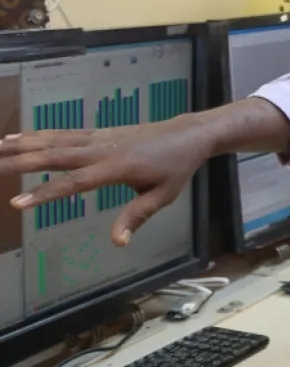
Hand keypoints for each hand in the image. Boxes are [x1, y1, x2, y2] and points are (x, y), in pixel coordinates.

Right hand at [0, 115, 214, 245]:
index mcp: (117, 167)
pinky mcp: (96, 133)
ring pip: (52, 141)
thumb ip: (137, 217)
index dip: (45, 193)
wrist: (186, 135)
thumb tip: (118, 242)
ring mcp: (97, 138)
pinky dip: (36, 134)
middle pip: (54, 156)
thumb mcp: (163, 195)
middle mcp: (101, 149)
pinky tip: (15, 137)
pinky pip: (62, 134)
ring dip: (21, 145)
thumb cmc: (176, 168)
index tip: (16, 202)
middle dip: (19, 163)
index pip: (75, 182)